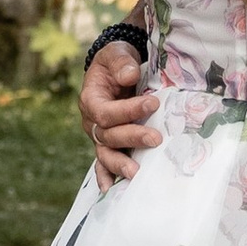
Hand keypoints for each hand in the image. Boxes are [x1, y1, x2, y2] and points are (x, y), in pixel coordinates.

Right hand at [80, 41, 159, 183]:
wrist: (114, 70)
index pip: (106, 112)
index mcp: (90, 100)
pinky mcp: (108, 144)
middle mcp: (91, 122)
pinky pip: (103, 163)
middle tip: (156, 138)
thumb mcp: (116, 55)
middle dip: (132, 138)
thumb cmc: (115, 62)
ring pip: (105, 154)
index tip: (153, 103)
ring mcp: (98, 136)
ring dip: (119, 165)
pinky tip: (110, 190)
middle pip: (108, 136)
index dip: (128, 110)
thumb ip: (121, 63)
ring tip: (136, 173)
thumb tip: (129, 76)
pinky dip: (106, 176)